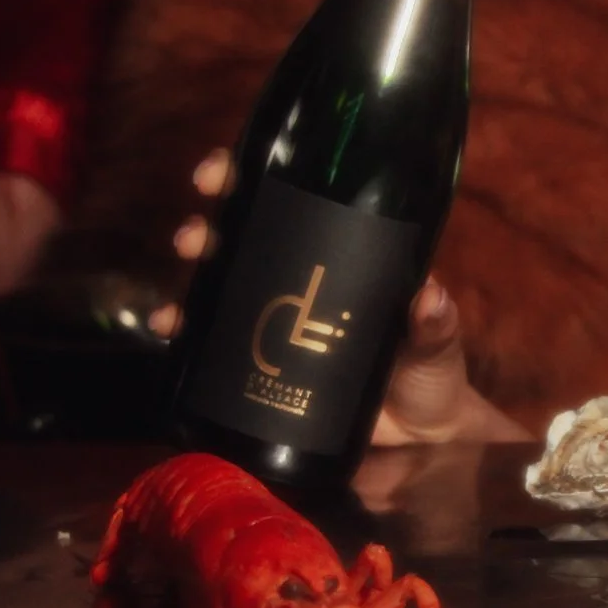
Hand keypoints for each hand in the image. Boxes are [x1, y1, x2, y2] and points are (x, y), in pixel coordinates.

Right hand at [148, 149, 522, 445]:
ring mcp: (282, 319)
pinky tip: (168, 328)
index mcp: (348, 256)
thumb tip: (430, 297)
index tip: (226, 170)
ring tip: (181, 281)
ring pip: (226, 280)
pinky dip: (188, 329)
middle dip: (212, 224)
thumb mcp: (438, 346)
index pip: (299, 203)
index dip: (257, 177)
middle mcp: (308, 277)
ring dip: (194, 272)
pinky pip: (218, 339)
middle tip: (194, 236)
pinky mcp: (266, 362)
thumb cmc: (434, 375)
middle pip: (250, 235)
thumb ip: (436, 326)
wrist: (419, 437)